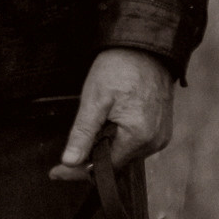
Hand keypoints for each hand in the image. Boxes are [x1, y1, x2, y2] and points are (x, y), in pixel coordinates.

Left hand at [50, 48, 173, 179]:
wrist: (145, 45)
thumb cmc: (120, 68)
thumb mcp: (94, 99)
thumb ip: (83, 133)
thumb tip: (70, 162)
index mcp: (138, 137)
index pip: (104, 168)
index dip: (78, 171)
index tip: (56, 173)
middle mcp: (154, 142)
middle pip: (115, 162)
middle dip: (91, 158)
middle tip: (66, 155)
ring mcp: (160, 135)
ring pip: (124, 152)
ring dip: (105, 147)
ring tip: (90, 133)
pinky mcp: (161, 127)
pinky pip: (135, 142)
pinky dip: (118, 138)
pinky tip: (108, 126)